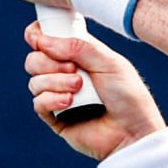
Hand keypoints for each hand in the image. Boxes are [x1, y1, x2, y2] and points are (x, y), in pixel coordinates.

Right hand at [23, 21, 166, 160]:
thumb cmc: (128, 95)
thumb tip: (42, 41)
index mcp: (78, 53)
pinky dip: (51, 99)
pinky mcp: (55, 117)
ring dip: (55, 82)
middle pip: (34, 59)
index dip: (38, 35)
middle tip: (73, 69)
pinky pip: (38, 103)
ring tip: (78, 88)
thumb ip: (78, 46)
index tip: (38, 39)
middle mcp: (65, 72)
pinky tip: (69, 103)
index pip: (47, 37)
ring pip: (35, 81)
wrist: (133, 132)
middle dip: (49, 62)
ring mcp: (58, 94)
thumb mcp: (109, 62)